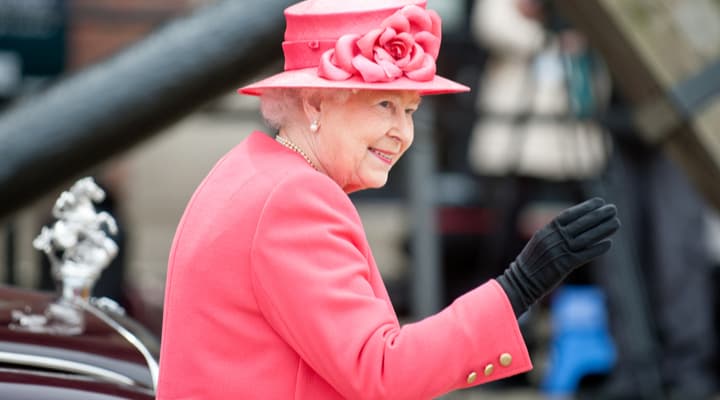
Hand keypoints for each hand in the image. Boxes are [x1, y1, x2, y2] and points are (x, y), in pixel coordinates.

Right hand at [497, 197, 619, 315]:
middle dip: (598, 215)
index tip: (599, 201)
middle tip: (613, 209)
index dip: (585, 207)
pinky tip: (608, 243)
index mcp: (546, 230)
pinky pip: (584, 255)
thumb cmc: (531, 262)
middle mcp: (553, 238)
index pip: (569, 214)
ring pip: (586, 238)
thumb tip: (573, 225)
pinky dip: (597, 249)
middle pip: (581, 224)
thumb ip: (554, 233)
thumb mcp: (539, 241)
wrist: (521, 281)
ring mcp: (559, 251)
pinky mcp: (564, 265)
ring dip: (603, 230)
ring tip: (616, 223)